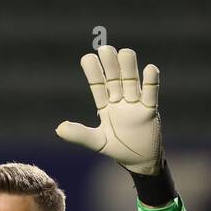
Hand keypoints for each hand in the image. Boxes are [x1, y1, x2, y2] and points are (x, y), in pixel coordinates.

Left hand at [55, 45, 162, 175]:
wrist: (139, 161)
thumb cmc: (117, 148)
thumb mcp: (97, 142)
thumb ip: (79, 134)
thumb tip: (59, 128)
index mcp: (106, 105)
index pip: (98, 85)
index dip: (93, 73)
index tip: (87, 58)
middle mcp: (120, 100)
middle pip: (115, 79)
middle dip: (110, 65)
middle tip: (105, 49)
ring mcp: (135, 103)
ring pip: (132, 81)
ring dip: (129, 68)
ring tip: (125, 53)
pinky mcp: (150, 110)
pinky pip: (151, 93)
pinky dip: (151, 82)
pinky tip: (150, 69)